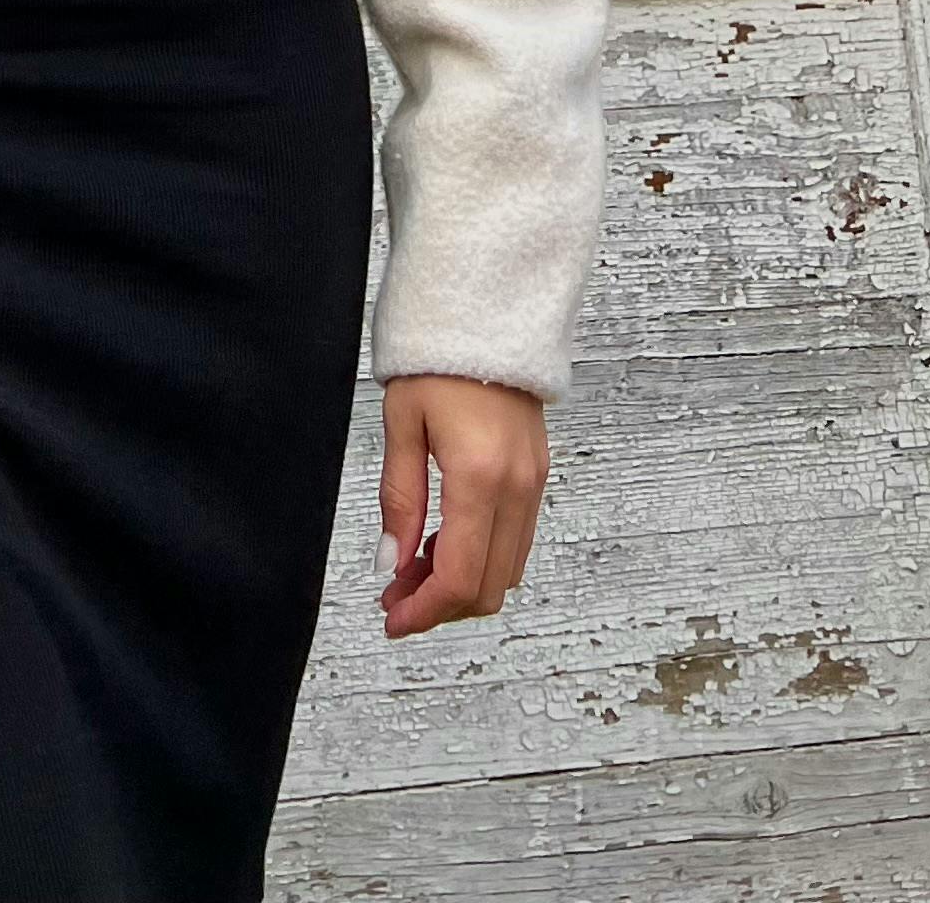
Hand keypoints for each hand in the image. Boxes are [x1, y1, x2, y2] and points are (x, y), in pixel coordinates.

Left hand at [375, 376, 547, 635]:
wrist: (486, 310)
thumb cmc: (437, 357)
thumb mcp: (402, 424)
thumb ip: (399, 499)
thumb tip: (392, 563)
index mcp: (479, 476)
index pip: (460, 577)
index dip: (424, 611)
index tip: (393, 619)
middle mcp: (517, 488)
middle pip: (489, 587)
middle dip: (440, 605)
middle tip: (396, 596)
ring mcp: (534, 483)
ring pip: (507, 571)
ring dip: (461, 584)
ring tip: (413, 568)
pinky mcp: (537, 475)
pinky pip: (516, 540)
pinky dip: (482, 557)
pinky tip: (443, 541)